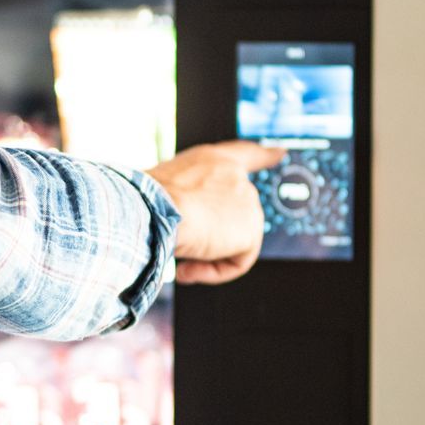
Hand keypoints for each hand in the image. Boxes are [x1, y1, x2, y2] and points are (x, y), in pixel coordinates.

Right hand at [144, 141, 285, 284]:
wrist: (154, 210)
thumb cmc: (146, 203)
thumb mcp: (162, 193)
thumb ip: (183, 202)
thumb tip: (186, 231)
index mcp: (211, 160)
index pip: (243, 154)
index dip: (262, 155)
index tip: (279, 153)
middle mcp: (235, 175)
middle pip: (237, 216)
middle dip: (210, 239)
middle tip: (181, 247)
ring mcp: (248, 201)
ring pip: (231, 243)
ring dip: (203, 257)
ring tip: (180, 257)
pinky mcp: (252, 228)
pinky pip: (237, 262)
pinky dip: (212, 272)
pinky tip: (189, 268)